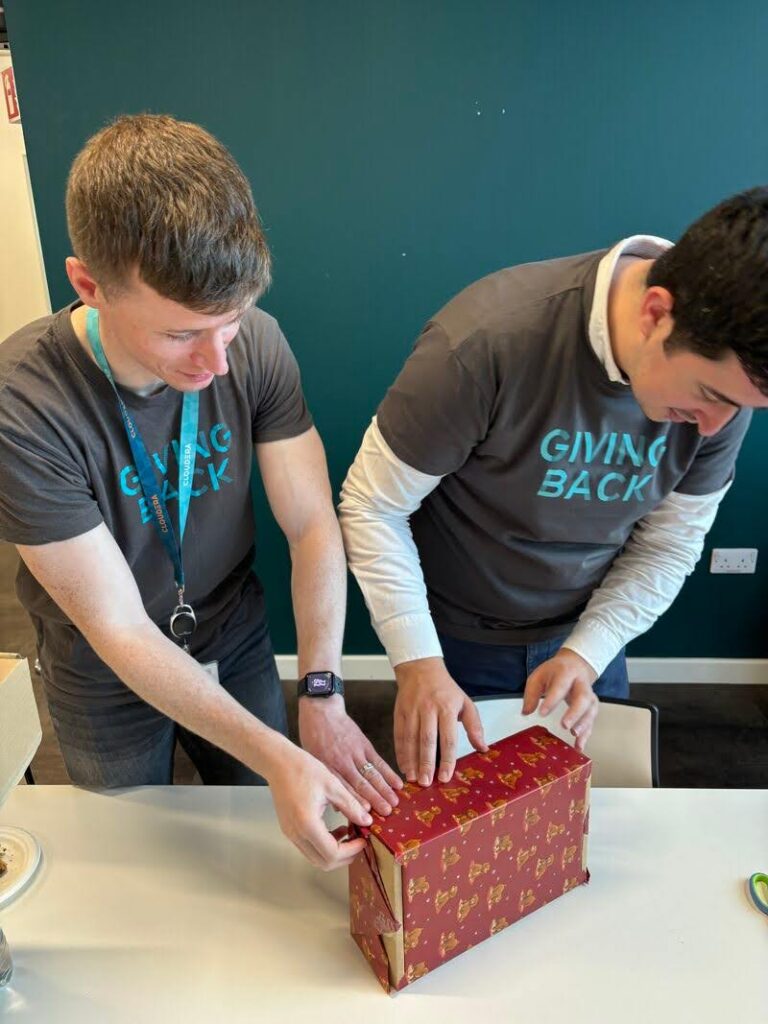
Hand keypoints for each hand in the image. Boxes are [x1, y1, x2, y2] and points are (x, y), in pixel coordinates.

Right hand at [265, 737, 372, 869]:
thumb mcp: (333, 785)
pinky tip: (336, 829)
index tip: (363, 839)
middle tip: (359, 841)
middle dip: (344, 857)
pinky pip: (309, 847)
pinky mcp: (289, 830)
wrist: (278, 762)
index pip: (332, 853)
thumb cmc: (303, 769)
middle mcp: (296, 834)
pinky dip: (324, 845)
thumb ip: (351, 806)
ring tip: (350, 834)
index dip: (351, 851)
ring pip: (315, 858)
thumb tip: (367, 822)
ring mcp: (290, 834)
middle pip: (323, 863)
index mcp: (307, 823)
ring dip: (334, 852)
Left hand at [298, 693, 402, 815]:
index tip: (366, 815)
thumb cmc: (313, 736)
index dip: (356, 802)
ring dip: (384, 789)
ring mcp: (356, 752)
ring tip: (395, 802)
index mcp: (328, 767)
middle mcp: (344, 761)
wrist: (320, 710)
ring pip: (372, 773)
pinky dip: (388, 773)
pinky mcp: (364, 744)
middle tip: (387, 814)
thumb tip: (336, 803)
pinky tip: (397, 783)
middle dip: (375, 800)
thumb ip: (325, 780)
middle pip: (361, 783)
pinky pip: (378, 761)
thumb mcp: (312, 759)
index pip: (344, 787)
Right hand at [394, 657, 486, 786]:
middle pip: (427, 740)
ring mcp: (412, 710)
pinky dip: (400, 752)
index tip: (445, 777)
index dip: (447, 759)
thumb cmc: (445, 689)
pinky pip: (398, 735)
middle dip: (426, 763)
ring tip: (413, 778)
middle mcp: (428, 709)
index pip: (448, 738)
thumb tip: (483, 748)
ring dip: (411, 761)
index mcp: (447, 708)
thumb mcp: (465, 703)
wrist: (420, 668)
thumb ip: (474, 726)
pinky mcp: (399, 712)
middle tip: (426, 782)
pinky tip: (403, 765)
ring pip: (410, 739)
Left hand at [522, 648, 598, 751]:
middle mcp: (581, 684)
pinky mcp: (591, 707)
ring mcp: (589, 696)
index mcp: (566, 673)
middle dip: (574, 713)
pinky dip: (586, 735)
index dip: (552, 700)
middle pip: (582, 698)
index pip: (560, 686)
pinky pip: (591, 721)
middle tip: (564, 726)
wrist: (575, 665)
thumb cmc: (556, 672)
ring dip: (584, 724)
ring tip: (574, 735)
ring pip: (591, 710)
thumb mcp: (539, 676)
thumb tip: (526, 712)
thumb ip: (531, 693)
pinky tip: (579, 746)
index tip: (542, 713)